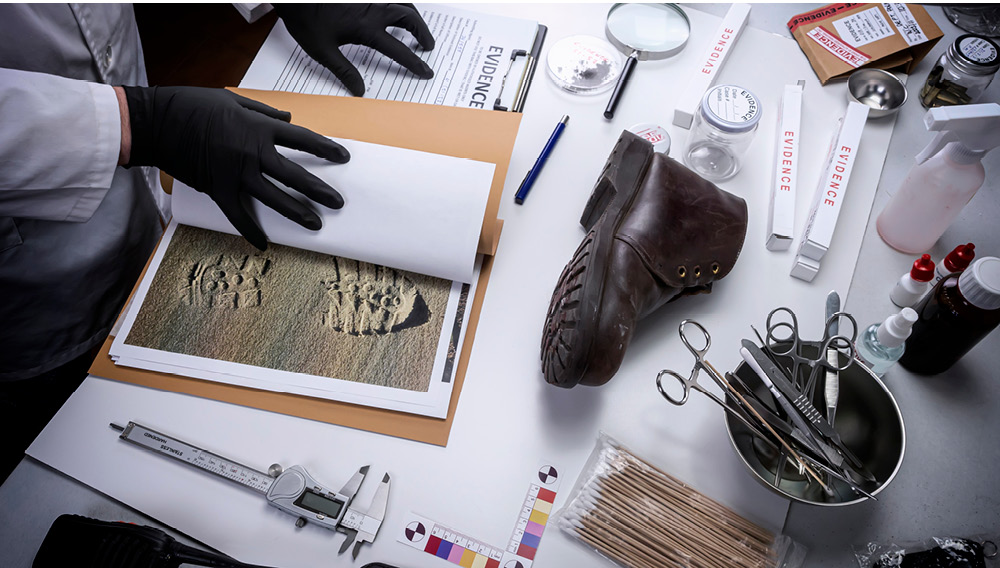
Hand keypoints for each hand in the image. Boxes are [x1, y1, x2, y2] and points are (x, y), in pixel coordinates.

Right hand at [122, 86, 347, 249]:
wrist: (155, 122)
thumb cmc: (191, 105)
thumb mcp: (232, 100)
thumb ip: (263, 112)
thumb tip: (289, 119)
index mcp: (259, 128)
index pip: (302, 140)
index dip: (325, 149)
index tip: (343, 157)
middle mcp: (252, 153)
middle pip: (295, 175)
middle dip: (320, 190)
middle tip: (338, 202)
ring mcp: (236, 174)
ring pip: (275, 198)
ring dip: (297, 213)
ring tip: (316, 224)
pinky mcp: (217, 189)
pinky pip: (238, 215)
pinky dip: (251, 231)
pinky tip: (263, 244)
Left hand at [274, 3, 435, 96]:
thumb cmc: (306, 20)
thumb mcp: (322, 51)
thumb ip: (344, 71)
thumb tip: (359, 90)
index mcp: (366, 29)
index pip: (399, 50)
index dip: (415, 63)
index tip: (426, 71)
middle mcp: (373, 10)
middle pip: (409, 18)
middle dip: (422, 32)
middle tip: (427, 45)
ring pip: (402, 3)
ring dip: (414, 16)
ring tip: (417, 27)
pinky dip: (398, 4)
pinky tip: (395, 10)